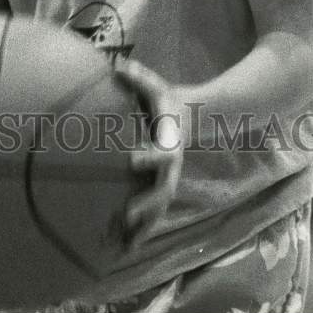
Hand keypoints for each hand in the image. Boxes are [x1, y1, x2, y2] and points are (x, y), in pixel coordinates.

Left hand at [115, 58, 183, 249]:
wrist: (194, 118)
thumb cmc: (169, 102)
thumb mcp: (158, 87)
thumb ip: (140, 77)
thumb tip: (119, 63)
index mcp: (170, 144)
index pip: (161, 153)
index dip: (149, 157)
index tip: (131, 160)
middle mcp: (171, 167)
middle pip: (163, 191)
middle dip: (147, 205)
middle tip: (126, 215)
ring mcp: (168, 180)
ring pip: (159, 209)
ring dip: (144, 228)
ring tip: (126, 247)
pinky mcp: (161, 188)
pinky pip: (153, 214)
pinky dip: (142, 232)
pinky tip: (125, 249)